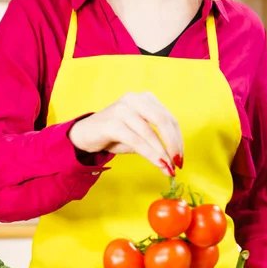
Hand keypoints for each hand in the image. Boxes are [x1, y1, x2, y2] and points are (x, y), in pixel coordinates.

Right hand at [68, 91, 183, 175]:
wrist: (85, 134)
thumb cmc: (115, 134)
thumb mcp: (139, 135)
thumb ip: (156, 143)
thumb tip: (173, 163)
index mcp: (146, 99)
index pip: (169, 119)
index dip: (178, 139)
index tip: (181, 157)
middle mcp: (135, 99)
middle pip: (163, 121)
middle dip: (173, 144)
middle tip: (178, 162)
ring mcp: (122, 109)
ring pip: (150, 133)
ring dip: (162, 153)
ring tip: (168, 168)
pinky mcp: (111, 123)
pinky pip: (136, 141)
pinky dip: (150, 154)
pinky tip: (157, 163)